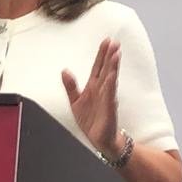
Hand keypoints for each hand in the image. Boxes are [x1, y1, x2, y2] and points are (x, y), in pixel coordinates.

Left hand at [61, 37, 122, 158]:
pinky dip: (111, 84)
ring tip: (116, 54)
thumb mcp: (75, 102)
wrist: (99, 139)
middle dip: (110, 55)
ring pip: (110, 78)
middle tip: (114, 42)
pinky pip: (110, 94)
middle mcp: (102, 89)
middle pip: (106, 68)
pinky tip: (112, 75)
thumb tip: (64, 71)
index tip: (106, 41)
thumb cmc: (90, 121)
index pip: (98, 66)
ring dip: (113, 66)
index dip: (102, 54)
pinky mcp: (109, 108)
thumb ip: (70, 86)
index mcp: (93, 86)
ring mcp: (106, 97)